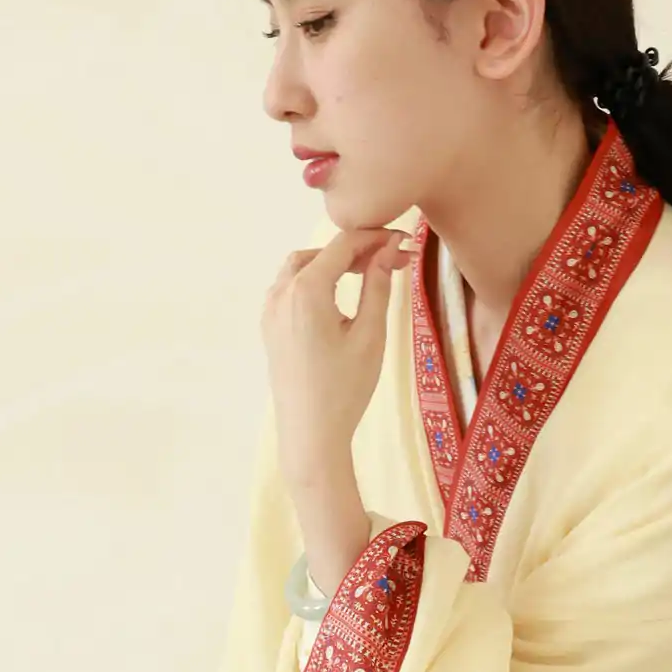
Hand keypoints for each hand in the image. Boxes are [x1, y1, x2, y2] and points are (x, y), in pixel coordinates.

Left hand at [260, 225, 412, 487]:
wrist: (310, 434)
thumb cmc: (345, 389)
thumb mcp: (370, 334)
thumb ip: (377, 285)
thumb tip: (387, 251)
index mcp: (306, 290)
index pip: (342, 245)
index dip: (374, 237)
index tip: (402, 240)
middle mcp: (281, 293)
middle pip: (320, 252)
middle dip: (354, 250)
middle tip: (389, 260)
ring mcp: (270, 310)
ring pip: (300, 267)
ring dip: (331, 263)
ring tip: (365, 274)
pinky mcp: (269, 327)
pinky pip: (289, 288)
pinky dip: (313, 280)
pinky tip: (336, 295)